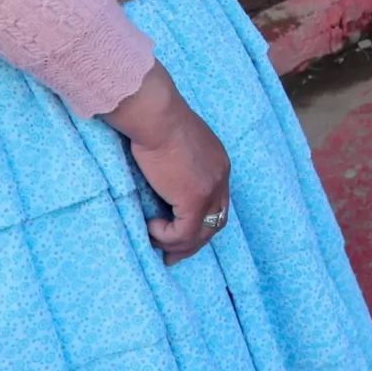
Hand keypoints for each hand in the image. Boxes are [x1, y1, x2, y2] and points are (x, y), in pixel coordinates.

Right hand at [104, 64, 232, 262]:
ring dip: (177, 244)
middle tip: (171, 255)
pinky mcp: (194, 199)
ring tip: (155, 243)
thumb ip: (178, 162)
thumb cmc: (156, 120)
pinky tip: (151, 227)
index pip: (218, 202)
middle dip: (194, 243)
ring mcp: (210, 190)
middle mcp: (221, 178)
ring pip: (201, 234)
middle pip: (216, 222)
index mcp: (218, 163)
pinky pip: (184, 233)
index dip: (201, 221)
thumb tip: (163, 177)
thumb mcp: (175, 142)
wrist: (156, 115)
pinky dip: (167, 237)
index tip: (180, 233)